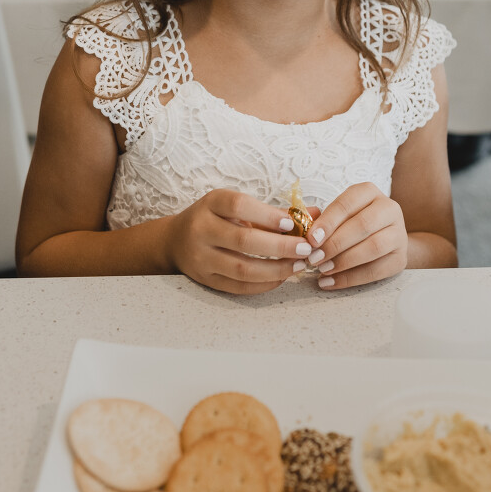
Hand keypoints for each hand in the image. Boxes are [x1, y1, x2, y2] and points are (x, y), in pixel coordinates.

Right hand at [166, 189, 313, 294]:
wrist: (175, 240)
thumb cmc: (215, 218)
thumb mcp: (236, 206)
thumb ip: (274, 211)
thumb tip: (315, 213)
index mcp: (211, 204)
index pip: (238, 206)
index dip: (267, 215)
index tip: (292, 224)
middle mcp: (201, 230)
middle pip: (243, 241)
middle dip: (280, 247)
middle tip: (306, 249)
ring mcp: (201, 258)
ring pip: (242, 269)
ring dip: (276, 270)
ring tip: (299, 265)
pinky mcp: (206, 280)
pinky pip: (239, 287)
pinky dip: (264, 284)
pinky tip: (282, 277)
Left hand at [305, 182, 407, 290]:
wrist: (385, 240)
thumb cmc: (353, 224)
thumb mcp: (339, 215)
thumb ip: (322, 221)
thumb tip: (306, 235)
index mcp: (369, 192)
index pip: (347, 203)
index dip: (328, 221)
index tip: (311, 238)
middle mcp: (389, 208)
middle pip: (362, 225)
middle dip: (335, 244)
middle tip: (314, 258)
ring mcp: (399, 234)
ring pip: (373, 247)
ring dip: (344, 261)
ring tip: (323, 270)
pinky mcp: (401, 258)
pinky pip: (377, 270)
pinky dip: (351, 278)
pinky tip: (331, 282)